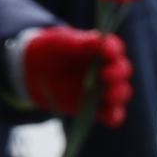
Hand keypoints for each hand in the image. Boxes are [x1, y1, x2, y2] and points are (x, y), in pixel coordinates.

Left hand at [18, 26, 134, 127]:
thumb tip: (98, 40)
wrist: (34, 72)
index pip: (114, 47)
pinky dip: (114, 116)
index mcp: (100, 49)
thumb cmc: (49, 51)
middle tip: (105, 75)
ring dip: (118, 94)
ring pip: (121, 93)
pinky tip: (107, 115)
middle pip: (122, 71)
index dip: (113, 49)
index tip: (106, 51)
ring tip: (107, 95)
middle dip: (118, 73)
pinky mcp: (96, 108)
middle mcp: (106, 68)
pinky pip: (112, 115)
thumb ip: (77, 43)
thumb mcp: (58, 43)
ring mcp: (102, 89)